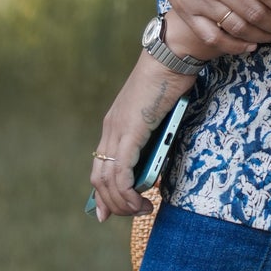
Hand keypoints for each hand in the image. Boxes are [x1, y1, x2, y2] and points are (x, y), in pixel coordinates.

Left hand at [88, 46, 195, 223]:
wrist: (170, 56)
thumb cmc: (170, 82)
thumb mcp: (158, 117)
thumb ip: (152, 139)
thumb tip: (155, 166)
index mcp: (114, 125)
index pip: (100, 167)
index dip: (102, 195)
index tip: (108, 214)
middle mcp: (110, 130)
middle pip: (100, 179)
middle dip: (114, 205)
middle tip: (135, 213)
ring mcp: (117, 130)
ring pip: (108, 180)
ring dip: (123, 203)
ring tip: (142, 209)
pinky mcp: (129, 131)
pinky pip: (122, 172)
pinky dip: (128, 193)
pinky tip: (142, 200)